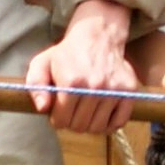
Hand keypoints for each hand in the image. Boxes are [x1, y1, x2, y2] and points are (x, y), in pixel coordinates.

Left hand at [29, 0, 138, 135]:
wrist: (98, 36)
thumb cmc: (68, 53)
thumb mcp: (42, 63)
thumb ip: (36, 86)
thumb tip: (42, 108)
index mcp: (71, 81)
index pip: (61, 120)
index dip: (57, 120)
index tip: (59, 113)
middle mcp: (94, 87)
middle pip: (80, 126)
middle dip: (72, 122)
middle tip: (72, 112)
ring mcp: (113, 90)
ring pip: (98, 127)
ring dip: (89, 124)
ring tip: (85, 113)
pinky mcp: (129, 91)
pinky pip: (119, 122)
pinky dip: (109, 125)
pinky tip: (101, 116)